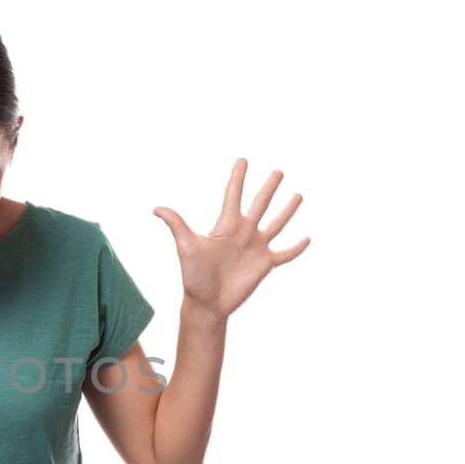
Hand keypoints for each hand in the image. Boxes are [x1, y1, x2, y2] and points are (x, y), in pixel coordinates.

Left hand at [152, 158, 309, 320]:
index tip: (242, 160)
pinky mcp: (265, 265)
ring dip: (287, 211)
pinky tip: (308, 238)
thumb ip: (177, 225)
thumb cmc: (194, 276)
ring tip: (297, 196)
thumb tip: (156, 208)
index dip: (238, 177)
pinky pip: (285, 254)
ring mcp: (256, 248)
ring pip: (276, 224)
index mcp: (226, 225)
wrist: (207, 303)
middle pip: (259, 204)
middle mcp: (243, 233)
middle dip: (268, 188)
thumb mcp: (186, 247)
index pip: (233, 194)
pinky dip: (297, 248)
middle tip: (278, 171)